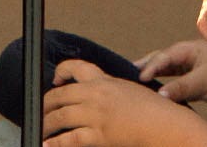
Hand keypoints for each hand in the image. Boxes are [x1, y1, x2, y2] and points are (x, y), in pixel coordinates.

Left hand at [38, 56, 206, 146]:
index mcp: (106, 80)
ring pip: (60, 116)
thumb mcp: (130, 90)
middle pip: (60, 94)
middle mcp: (97, 94)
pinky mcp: (99, 134)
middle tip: (40, 111)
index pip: (76, 67)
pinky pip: (70, 138)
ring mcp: (97, 114)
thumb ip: (111, 89)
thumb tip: (95, 95)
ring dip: (46, 124)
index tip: (54, 81)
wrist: (166, 124)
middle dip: (46, 104)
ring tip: (40, 130)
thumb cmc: (154, 111)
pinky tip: (48, 144)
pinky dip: (55, 142)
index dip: (60, 72)